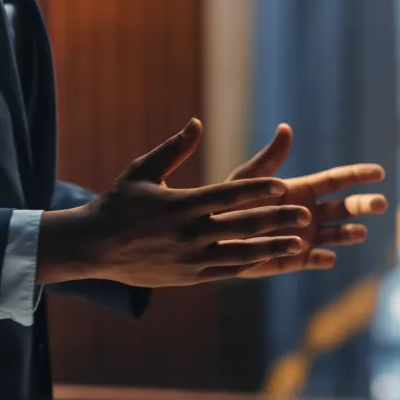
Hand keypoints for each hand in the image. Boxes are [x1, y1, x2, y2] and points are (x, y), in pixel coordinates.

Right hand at [36, 118, 323, 288]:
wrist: (94, 247)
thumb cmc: (117, 204)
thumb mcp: (141, 171)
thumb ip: (173, 149)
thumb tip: (196, 123)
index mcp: (180, 204)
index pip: (226, 195)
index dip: (256, 191)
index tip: (282, 186)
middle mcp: (188, 232)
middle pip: (241, 225)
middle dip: (277, 219)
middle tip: (306, 214)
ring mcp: (190, 258)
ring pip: (241, 253)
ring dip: (272, 246)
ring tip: (299, 242)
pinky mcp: (189, 276)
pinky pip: (227, 271)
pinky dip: (252, 265)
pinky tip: (272, 260)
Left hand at [222, 123, 386, 279]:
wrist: (211, 233)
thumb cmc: (228, 201)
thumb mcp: (248, 178)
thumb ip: (269, 158)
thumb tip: (285, 128)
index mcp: (301, 190)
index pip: (336, 181)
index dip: (357, 175)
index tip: (379, 172)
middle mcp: (308, 214)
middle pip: (343, 209)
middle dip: (362, 206)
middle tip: (379, 203)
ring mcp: (303, 237)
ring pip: (334, 235)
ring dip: (348, 233)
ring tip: (359, 232)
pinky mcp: (292, 259)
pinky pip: (311, 259)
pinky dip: (321, 259)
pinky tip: (327, 257)